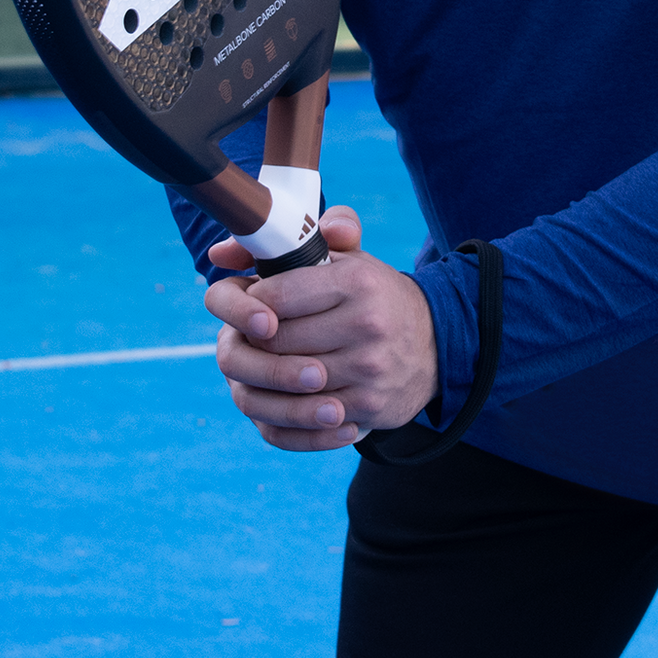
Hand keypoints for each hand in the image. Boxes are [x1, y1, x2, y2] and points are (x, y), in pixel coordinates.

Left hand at [204, 205, 439, 451]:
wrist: (434, 343)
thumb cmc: (375, 295)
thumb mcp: (349, 258)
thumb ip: (298, 239)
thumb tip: (222, 251)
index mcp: (355, 281)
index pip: (276, 297)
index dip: (251, 305)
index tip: (252, 307)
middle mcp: (365, 323)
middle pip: (276, 342)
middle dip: (255, 341)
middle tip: (252, 338)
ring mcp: (368, 368)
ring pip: (288, 382)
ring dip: (267, 377)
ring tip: (267, 365)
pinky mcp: (369, 405)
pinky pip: (308, 418)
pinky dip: (288, 409)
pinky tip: (286, 396)